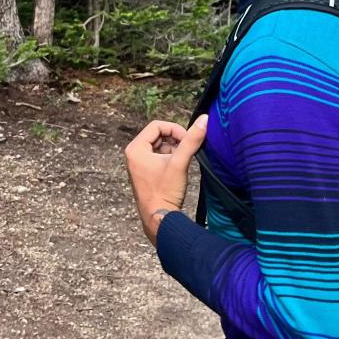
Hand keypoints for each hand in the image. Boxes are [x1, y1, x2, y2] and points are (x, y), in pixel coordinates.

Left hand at [124, 116, 207, 245]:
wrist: (160, 218)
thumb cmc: (165, 192)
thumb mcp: (180, 162)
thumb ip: (192, 139)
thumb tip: (204, 120)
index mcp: (135, 149)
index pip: (157, 126)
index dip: (175, 129)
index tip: (187, 140)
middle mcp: (134, 155)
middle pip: (158, 135)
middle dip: (175, 140)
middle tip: (187, 150)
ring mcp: (139, 164)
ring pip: (160, 145)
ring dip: (175, 149)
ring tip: (183, 161)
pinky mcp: (146, 173)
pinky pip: (159, 156)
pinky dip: (171, 158)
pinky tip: (179, 168)